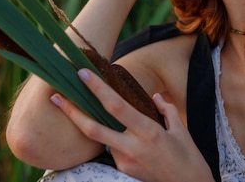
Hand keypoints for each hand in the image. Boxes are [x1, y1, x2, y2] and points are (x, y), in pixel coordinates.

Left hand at [50, 69, 214, 181]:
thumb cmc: (189, 160)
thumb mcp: (182, 131)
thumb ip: (167, 111)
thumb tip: (156, 97)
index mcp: (148, 131)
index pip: (115, 106)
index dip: (97, 89)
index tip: (82, 74)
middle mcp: (132, 147)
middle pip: (93, 128)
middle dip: (71, 111)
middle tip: (55, 96)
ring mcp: (124, 163)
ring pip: (103, 140)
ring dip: (96, 127)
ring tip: (90, 115)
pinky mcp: (123, 174)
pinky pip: (112, 153)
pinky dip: (113, 143)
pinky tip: (123, 142)